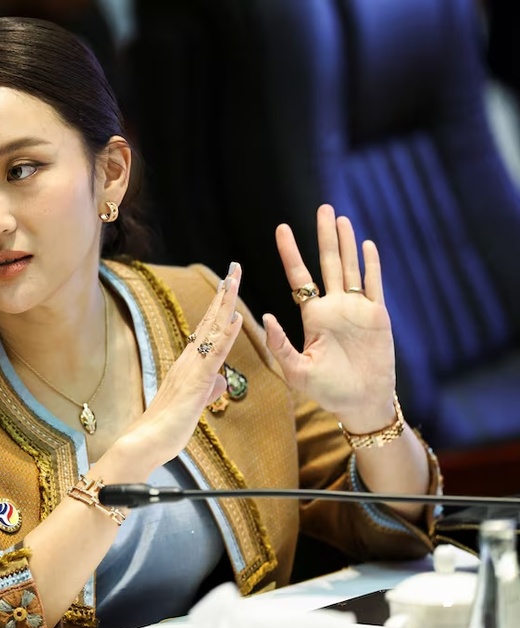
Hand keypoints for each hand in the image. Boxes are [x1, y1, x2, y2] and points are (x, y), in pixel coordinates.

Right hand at [116, 264, 244, 475]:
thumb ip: (208, 389)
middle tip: (235, 267)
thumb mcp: (194, 405)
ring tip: (235, 279)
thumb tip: (221, 380)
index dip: (219, 306)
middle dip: (224, 293)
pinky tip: (236, 318)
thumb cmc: (166, 427)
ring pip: (212, 330)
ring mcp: (191, 368)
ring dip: (225, 303)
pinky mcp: (196, 382)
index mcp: (189, 364)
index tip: (229, 283)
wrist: (145, 441)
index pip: (208, 329)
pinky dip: (226, 334)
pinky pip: (215, 354)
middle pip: (210, 320)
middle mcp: (189, 360)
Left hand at [263, 205, 396, 430]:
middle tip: (322, 207)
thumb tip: (267, 317)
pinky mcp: (378, 315)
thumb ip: (280, 346)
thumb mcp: (296, 371)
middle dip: (324, 236)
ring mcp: (356, 309)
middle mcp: (333, 307)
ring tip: (341, 218)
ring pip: (351, 268)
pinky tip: (367, 245)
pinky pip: (374, 285)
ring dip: (347, 243)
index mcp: (312, 316)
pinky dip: (371, 265)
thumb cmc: (327, 391)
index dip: (290, 253)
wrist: (361, 402)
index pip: (298, 277)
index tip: (281, 228)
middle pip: (327, 263)